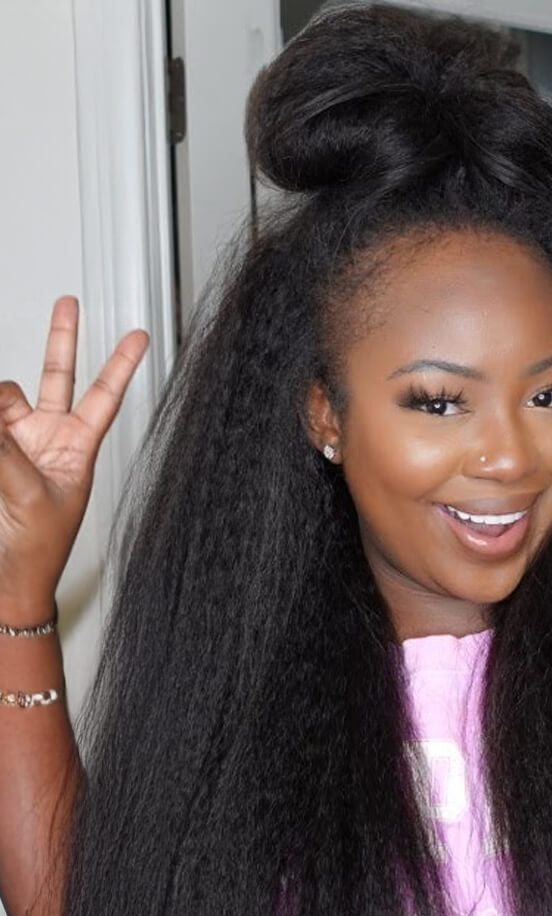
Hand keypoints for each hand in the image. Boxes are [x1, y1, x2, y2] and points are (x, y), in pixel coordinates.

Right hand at [0, 297, 148, 622]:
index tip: (141, 335)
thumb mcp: (29, 494)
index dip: (121, 365)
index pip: (105, 397)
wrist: (9, 578)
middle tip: (69, 302)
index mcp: (78, 448)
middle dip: (62, 339)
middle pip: (57, 377)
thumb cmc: (39, 548)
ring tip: (5, 449)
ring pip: (4, 397)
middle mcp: (49, 438)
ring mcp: (16, 442)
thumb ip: (6, 450)